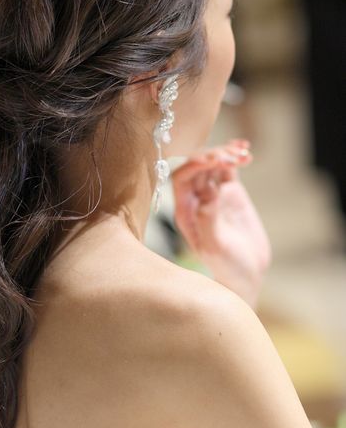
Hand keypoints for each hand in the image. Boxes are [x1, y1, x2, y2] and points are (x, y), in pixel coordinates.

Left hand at [170, 139, 271, 307]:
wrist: (246, 276)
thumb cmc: (226, 267)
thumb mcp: (216, 247)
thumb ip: (209, 220)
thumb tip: (208, 194)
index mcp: (184, 211)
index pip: (181, 178)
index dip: (194, 165)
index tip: (213, 160)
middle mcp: (195, 199)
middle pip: (197, 167)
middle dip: (212, 156)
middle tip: (232, 156)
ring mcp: (213, 194)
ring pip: (213, 165)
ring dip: (225, 154)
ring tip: (243, 153)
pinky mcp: (231, 194)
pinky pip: (229, 170)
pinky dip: (236, 157)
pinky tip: (246, 151)